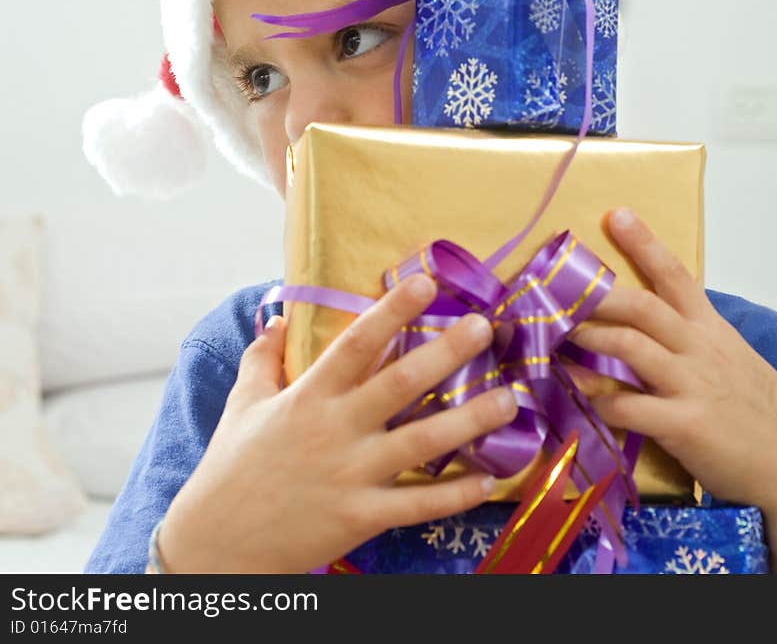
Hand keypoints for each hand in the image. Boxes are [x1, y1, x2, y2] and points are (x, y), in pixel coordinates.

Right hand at [159, 273, 516, 573]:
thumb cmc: (231, 468)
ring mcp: (352, 475)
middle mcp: (336, 430)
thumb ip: (262, 359)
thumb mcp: (242, 405)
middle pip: (400, 384)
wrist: (217, 545)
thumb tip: (274, 319)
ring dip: (470, 420)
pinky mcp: (361, 518)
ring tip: (509, 399)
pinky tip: (489, 478)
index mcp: (308, 397)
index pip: (356, 343)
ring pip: (422, 443)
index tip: (426, 282)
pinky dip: (455, 494)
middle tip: (484, 327)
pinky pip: (417, 505)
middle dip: (445, 353)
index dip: (392, 310)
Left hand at [570, 208, 776, 572]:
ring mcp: (691, 384)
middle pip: (643, 306)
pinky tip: (575, 393)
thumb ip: (688, 336)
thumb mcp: (727, 357)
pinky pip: (631, 406)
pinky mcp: (685, 425)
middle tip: (555, 285)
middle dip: (597, 293)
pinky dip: (599, 399)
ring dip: (588, 338)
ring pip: (631, 348)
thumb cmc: (751, 408)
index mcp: (708, 328)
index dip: (644, 244)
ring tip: (552, 333)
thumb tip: (640, 322)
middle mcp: (698, 348)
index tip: (615, 215)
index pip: (676, 275)